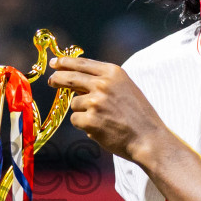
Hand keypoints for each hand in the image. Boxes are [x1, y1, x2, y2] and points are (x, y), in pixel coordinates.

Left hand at [47, 56, 171, 166]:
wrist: (148, 138)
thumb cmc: (138, 115)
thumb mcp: (125, 88)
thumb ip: (104, 82)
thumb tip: (77, 81)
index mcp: (113, 72)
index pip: (82, 63)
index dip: (65, 62)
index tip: (55, 62)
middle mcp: (103, 84)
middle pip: (70, 78)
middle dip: (58, 79)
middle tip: (51, 81)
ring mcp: (95, 101)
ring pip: (74, 104)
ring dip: (82, 112)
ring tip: (103, 120)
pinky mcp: (89, 119)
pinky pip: (76, 120)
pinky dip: (84, 125)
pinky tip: (101, 129)